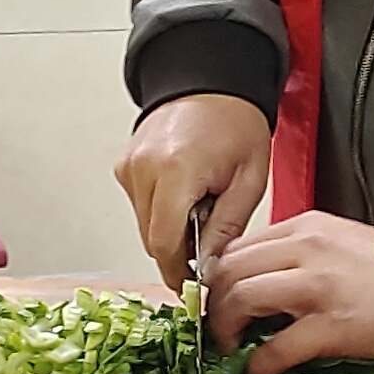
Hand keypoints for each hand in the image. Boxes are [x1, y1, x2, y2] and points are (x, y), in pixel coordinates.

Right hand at [117, 94, 271, 288]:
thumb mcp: (249, 180)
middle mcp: (143, 168)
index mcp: (176, 170)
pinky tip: (185, 193)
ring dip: (171, 230)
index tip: (194, 288)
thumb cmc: (235, 123)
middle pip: (152, 239)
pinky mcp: (124, 167)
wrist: (212, 84)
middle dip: (180, 252)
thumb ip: (227, 229)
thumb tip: (209, 268)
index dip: (179, 273)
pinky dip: (162, 211)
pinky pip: (140, 206)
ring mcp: (129, 167)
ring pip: (144, 226)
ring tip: (201, 206)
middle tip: (210, 243)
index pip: (164, 243)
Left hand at [203, 209, 373, 373]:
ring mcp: (316, 288)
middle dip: (215, 303)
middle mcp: (303, 250)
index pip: (238, 247)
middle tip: (220, 328)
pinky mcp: (330, 327)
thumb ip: (298, 253)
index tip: (220, 300)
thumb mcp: (337, 241)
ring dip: (226, 330)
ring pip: (242, 299)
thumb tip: (262, 282)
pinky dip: (259, 364)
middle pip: (229, 270)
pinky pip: (277, 347)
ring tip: (232, 349)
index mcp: (304, 227)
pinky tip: (259, 373)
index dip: (219, 278)